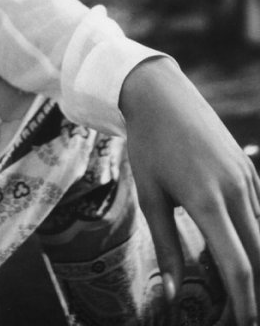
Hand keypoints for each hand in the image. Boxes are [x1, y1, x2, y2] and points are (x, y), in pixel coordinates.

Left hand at [120, 56, 259, 324]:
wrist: (160, 94)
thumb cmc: (148, 145)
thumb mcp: (150, 196)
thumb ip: (166, 247)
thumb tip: (171, 294)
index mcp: (207, 200)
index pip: (236, 265)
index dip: (243, 301)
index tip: (243, 324)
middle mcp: (235, 190)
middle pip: (259, 254)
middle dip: (255, 289)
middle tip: (243, 314)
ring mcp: (246, 176)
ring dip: (254, 262)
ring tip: (239, 287)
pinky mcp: (247, 168)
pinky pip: (259, 211)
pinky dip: (253, 236)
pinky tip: (241, 249)